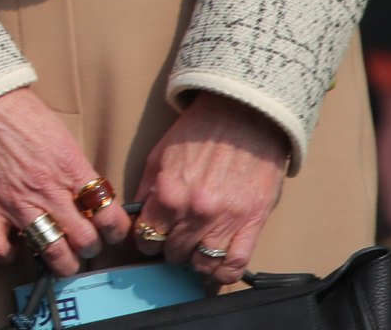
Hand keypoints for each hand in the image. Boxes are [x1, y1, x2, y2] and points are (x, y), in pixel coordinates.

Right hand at [0, 87, 132, 275]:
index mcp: (69, 168)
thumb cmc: (13, 109)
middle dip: (89, 248)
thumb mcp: (58, 133)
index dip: (114, 230)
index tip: (109, 231)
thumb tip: (86, 192)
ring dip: (60, 261)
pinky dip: (7, 254)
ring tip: (58, 255)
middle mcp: (47, 189)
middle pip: (86, 242)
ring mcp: (15, 202)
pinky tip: (11, 244)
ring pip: (53, 253)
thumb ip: (74, 166)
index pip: (109, 216)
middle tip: (83, 243)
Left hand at [133, 92, 289, 285]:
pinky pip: (235, 265)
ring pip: (203, 264)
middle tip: (175, 240)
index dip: (146, 240)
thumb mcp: (159, 155)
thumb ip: (146, 190)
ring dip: (195, 262)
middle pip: (174, 254)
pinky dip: (223, 273)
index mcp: (168, 193)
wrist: (243, 117)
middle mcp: (196, 211)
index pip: (148, 238)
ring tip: (194, 251)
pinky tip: (216, 268)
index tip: (151, 238)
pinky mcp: (253, 224)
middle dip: (170, 249)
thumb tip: (137, 217)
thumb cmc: (199, 132)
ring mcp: (226, 221)